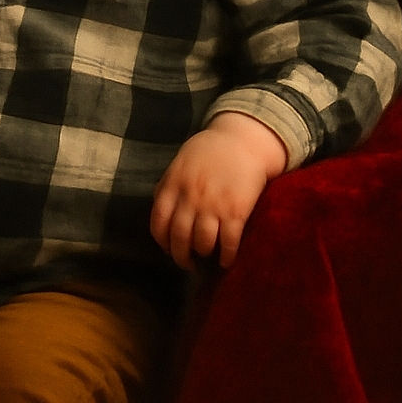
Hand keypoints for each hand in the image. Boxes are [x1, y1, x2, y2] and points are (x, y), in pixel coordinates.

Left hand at [151, 112, 286, 269]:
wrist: (243, 140)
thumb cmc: (210, 151)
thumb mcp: (180, 162)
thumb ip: (168, 185)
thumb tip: (160, 210)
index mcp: (173, 185)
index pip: (158, 222)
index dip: (162, 241)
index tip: (168, 249)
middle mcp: (190, 197)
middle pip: (179, 238)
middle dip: (182, 256)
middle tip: (188, 262)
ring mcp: (213, 205)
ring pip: (202, 244)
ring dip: (203, 255)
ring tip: (207, 256)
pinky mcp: (236, 211)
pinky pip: (229, 243)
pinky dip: (227, 256)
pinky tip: (227, 260)